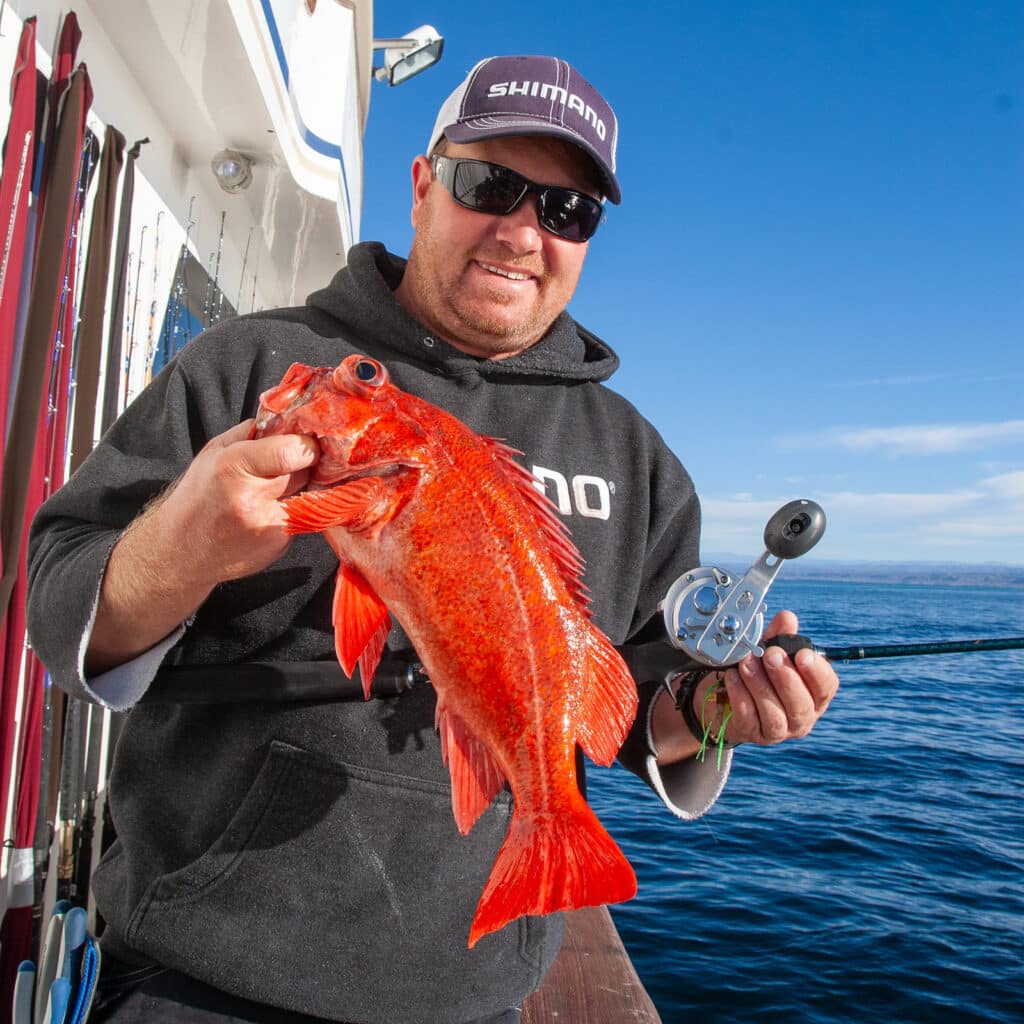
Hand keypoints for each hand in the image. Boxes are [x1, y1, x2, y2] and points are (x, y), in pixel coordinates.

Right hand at [85, 420, 319, 673]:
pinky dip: (293, 509)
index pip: (292, 451)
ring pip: (308, 494)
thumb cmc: (197, 495)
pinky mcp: (279, 544)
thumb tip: (287, 418)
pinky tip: (269, 511)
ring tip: (275, 488)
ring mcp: (268, 525)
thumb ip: (251, 432)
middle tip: (291, 463)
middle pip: (304, 471)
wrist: (180, 551)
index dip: (307, 445)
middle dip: (303, 464)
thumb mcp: (213, 452)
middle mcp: (252, 498)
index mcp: (233, 467)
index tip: (308, 443)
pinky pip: (301, 516)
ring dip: (301, 487)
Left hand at [701, 609, 838, 745]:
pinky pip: (748, 718)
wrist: (722, 696)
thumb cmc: (755, 672)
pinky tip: (732, 677)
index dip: (816, 672)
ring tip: (746, 663)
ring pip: (775, 715)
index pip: (826, 687)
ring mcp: (777, 730)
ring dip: (760, 685)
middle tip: (771, 655)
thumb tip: (787, 618)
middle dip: (786, 677)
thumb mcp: (767, 650)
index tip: (802, 654)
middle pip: (801, 705)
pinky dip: (740, 696)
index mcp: (812, 694)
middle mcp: (800, 716)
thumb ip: (779, 636)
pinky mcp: (751, 733)